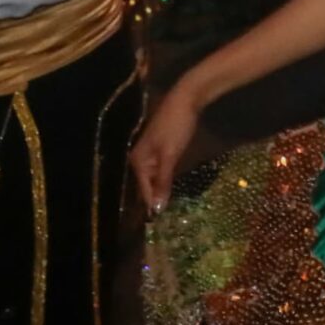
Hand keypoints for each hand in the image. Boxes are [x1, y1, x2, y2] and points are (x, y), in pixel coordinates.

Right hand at [130, 83, 201, 210]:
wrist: (186, 99)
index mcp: (138, 161)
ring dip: (160, 192)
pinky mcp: (161, 150)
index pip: (144, 191)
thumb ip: (163, 181)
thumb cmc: (176, 127)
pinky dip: (165, 181)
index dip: (151, 207)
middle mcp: (140, 159)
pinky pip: (160, 171)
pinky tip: (170, 190)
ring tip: (167, 211)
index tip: (157, 226)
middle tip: (163, 222)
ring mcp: (150, 154)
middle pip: (146, 186)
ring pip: (154, 179)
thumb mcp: (170, 155)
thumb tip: (156, 208)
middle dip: (154, 201)